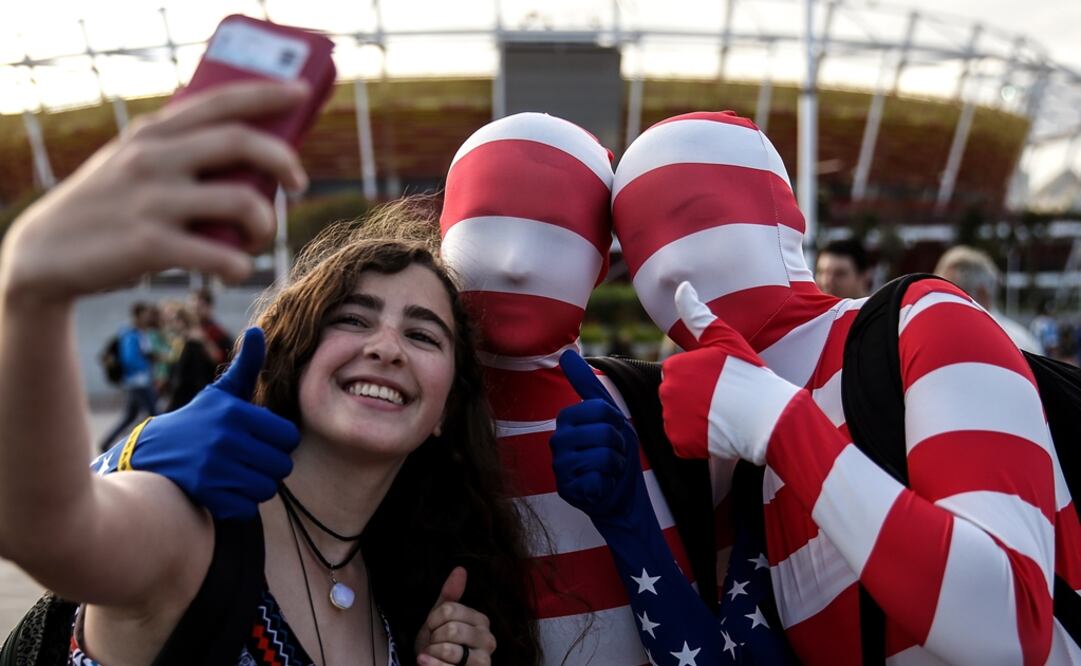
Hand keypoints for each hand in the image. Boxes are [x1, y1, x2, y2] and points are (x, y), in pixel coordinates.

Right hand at [0, 81, 309, 304]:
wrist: (45, 252)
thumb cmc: (109, 204)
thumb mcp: (133, 160)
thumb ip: (179, 147)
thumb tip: (250, 145)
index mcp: (154, 133)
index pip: (221, 101)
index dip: (267, 93)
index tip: (301, 93)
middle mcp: (154, 158)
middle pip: (242, 143)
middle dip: (284, 161)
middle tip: (298, 182)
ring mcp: (152, 201)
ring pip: (242, 202)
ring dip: (265, 225)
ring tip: (257, 238)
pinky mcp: (149, 245)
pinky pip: (220, 256)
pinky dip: (239, 265)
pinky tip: (233, 268)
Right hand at [95, 328, 298, 519]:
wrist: (151, 454)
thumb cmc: (198, 421)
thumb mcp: (221, 393)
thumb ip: (246, 366)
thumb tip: (257, 330)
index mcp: (235, 413)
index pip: (289, 437)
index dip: (280, 441)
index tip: (264, 439)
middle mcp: (225, 439)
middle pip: (282, 465)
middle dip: (271, 464)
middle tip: (252, 459)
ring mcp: (214, 468)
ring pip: (267, 488)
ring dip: (257, 485)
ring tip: (239, 473)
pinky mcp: (205, 494)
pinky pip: (248, 507)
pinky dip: (240, 503)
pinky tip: (225, 489)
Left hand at [415, 567, 495, 665]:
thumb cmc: (439, 642)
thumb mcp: (440, 618)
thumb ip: (450, 595)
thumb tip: (460, 569)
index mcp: (482, 621)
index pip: (449, 610)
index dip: (433, 620)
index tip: (433, 627)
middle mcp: (488, 640)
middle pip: (451, 629)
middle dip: (434, 638)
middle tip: (434, 643)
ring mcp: (483, 661)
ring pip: (449, 649)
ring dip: (433, 653)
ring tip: (433, 655)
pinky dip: (430, 664)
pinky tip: (423, 661)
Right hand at [550, 350, 646, 525]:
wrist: (618, 495)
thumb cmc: (613, 453)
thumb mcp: (607, 416)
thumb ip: (587, 385)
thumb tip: (566, 353)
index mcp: (566, 419)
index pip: (601, 409)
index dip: (617, 422)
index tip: (613, 433)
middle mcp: (557, 440)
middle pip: (605, 432)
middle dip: (618, 446)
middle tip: (612, 455)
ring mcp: (559, 466)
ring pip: (603, 455)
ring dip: (615, 465)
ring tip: (607, 470)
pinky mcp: (565, 489)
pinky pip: (598, 478)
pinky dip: (607, 482)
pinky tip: (601, 485)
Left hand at [659, 282, 800, 463]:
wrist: (770, 418)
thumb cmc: (751, 376)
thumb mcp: (725, 339)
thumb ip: (698, 314)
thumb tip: (681, 286)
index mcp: (674, 367)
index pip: (681, 379)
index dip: (703, 383)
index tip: (723, 384)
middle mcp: (667, 392)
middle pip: (679, 401)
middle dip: (698, 403)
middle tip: (726, 403)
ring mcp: (671, 419)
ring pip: (682, 422)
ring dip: (699, 423)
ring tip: (725, 418)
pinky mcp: (679, 443)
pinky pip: (685, 445)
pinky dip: (700, 444)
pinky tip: (720, 435)